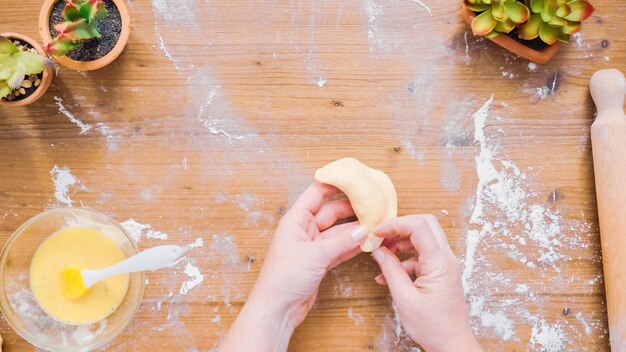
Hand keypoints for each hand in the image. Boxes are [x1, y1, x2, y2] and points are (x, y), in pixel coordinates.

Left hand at [219, 182, 367, 351]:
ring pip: (337, 232)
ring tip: (375, 223)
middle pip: (331, 212)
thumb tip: (362, 230)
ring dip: (355, 229)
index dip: (334, 184)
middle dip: (351, 208)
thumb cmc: (283, 278)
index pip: (316, 194)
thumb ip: (340, 242)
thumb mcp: (315, 256)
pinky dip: (351, 245)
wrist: (277, 309)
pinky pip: (338, 248)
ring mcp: (312, 246)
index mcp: (296, 220)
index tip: (353, 179)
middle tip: (372, 204)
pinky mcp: (318, 262)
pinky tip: (366, 242)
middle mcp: (304, 230)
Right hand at [371, 215, 481, 351]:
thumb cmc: (433, 327)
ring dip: (401, 242)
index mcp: (440, 263)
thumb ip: (390, 270)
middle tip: (382, 236)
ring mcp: (445, 265)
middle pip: (425, 224)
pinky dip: (405, 258)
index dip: (395, 224)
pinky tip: (389, 273)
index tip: (377, 232)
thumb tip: (377, 250)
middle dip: (400, 226)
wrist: (451, 345)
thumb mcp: (404, 298)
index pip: (419, 227)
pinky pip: (422, 255)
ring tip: (383, 254)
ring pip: (424, 238)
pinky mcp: (441, 272)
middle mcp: (446, 259)